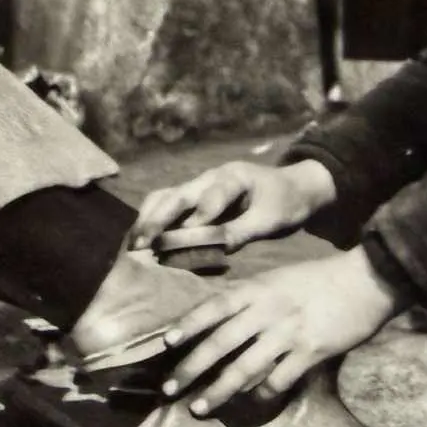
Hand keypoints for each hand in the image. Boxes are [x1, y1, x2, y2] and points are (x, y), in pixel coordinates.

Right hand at [129, 159, 335, 251]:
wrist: (293, 188)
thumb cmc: (286, 202)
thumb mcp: (272, 219)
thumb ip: (243, 231)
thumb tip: (217, 248)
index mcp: (233, 177)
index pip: (211, 198)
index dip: (197, 220)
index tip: (182, 240)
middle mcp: (210, 178)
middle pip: (176, 194)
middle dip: (157, 219)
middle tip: (140, 243)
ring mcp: (200, 186)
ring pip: (165, 197)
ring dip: (148, 219)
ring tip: (133, 245)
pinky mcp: (195, 198)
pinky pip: (168, 205)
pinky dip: (152, 220)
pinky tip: (141, 239)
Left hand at [160, 248, 406, 413]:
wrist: (368, 279)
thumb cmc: (322, 278)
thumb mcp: (280, 278)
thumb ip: (253, 298)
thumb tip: (222, 319)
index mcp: (259, 288)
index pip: (215, 307)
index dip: (189, 325)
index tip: (166, 343)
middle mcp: (268, 310)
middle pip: (221, 342)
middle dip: (191, 367)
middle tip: (170, 389)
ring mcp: (289, 332)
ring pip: (244, 367)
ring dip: (218, 391)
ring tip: (199, 408)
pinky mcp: (310, 352)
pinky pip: (278, 380)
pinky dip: (261, 394)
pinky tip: (252, 403)